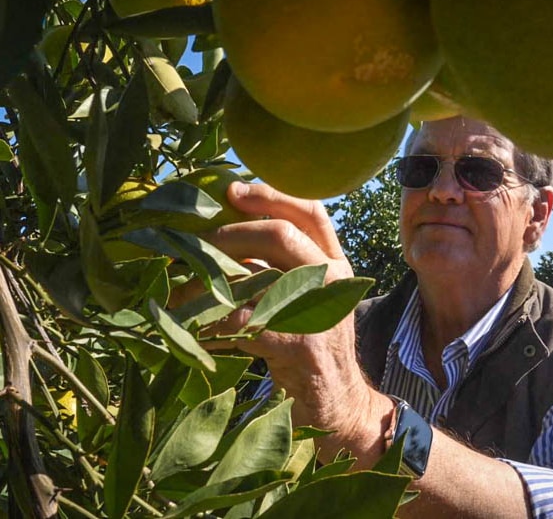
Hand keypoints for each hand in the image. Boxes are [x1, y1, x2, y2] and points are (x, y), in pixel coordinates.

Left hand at [189, 182, 388, 455]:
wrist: (336, 400)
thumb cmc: (308, 343)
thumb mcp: (304, 297)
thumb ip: (278, 267)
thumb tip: (217, 238)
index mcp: (334, 261)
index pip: (310, 211)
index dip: (270, 195)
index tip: (230, 190)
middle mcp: (333, 279)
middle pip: (280, 234)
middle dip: (227, 236)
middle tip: (191, 248)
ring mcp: (321, 311)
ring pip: (256, 279)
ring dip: (207, 284)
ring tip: (177, 291)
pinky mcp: (302, 345)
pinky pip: (244, 323)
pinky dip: (212, 324)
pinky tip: (194, 329)